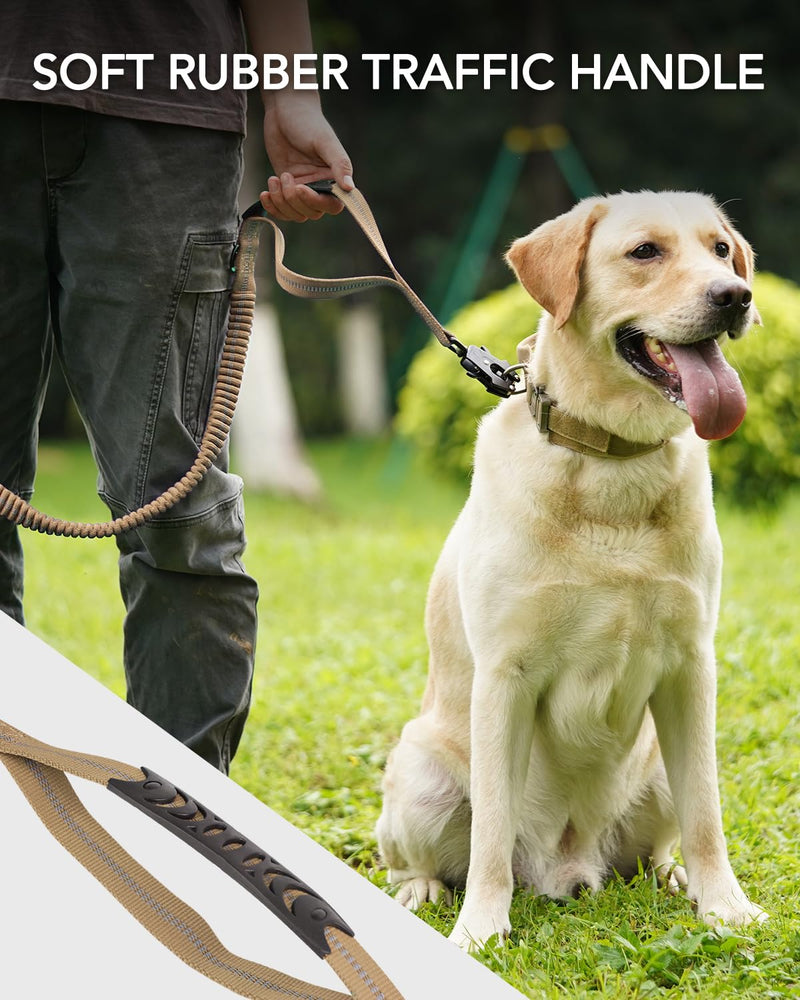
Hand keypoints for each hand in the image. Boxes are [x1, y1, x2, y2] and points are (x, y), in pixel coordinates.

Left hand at [259, 93, 353, 221]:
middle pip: (311, 212)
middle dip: (293, 200)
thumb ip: (340, 164)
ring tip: (273, 180)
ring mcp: (302, 188)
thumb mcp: (325, 141)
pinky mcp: (286, 186)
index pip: (332, 205)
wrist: (284, 109)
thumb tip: (350, 188)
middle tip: (284, 176)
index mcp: (335, 178)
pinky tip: (264, 193)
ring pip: (295, 214)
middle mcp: (320, 187)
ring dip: (281, 203)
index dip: (315, 202)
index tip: (300, 187)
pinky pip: (282, 208)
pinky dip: (272, 206)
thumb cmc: (308, 121)